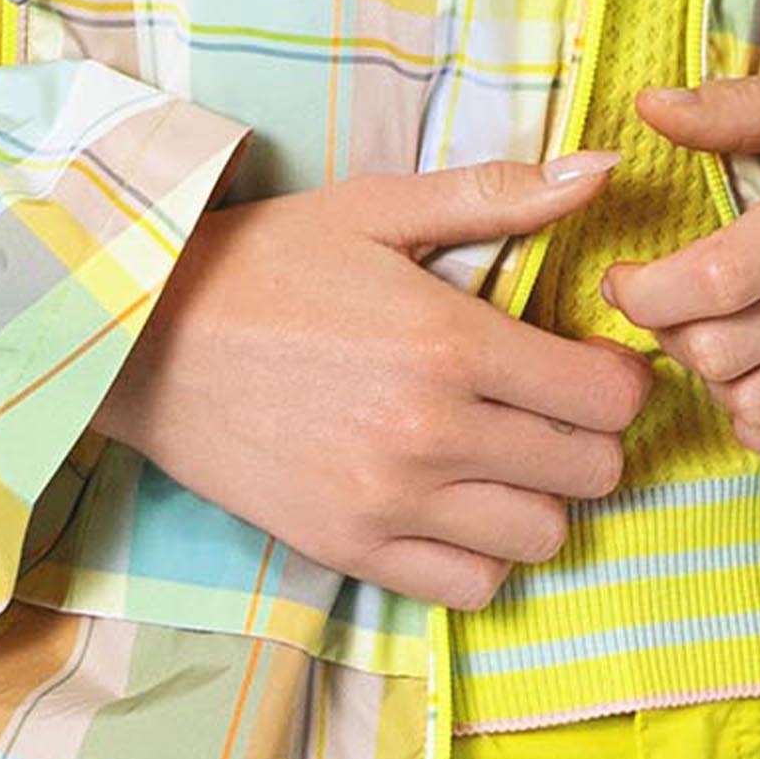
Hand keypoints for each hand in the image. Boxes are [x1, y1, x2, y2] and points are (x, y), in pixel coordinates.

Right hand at [91, 146, 649, 609]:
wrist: (142, 339)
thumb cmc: (265, 264)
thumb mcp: (378, 208)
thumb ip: (498, 196)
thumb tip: (606, 171)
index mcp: (450, 343)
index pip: (606, 396)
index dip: (617, 376)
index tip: (589, 360)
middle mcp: (431, 434)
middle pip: (590, 471)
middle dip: (588, 435)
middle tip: (551, 406)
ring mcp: (390, 503)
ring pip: (542, 536)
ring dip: (540, 497)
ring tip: (504, 456)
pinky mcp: (349, 550)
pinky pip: (471, 587)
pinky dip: (482, 552)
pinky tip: (457, 503)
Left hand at [605, 52, 759, 467]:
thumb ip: (738, 106)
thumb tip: (644, 107)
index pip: (716, 278)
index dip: (644, 293)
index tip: (623, 278)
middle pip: (728, 350)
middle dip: (669, 335)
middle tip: (664, 306)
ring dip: (715, 384)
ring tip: (713, 341)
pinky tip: (756, 390)